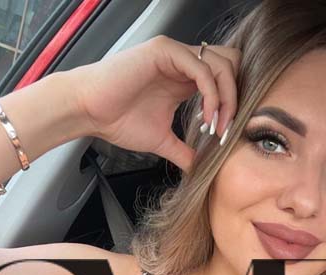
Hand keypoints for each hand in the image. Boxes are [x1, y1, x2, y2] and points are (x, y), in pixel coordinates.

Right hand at [70, 35, 240, 172]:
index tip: (223, 137)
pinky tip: (205, 117)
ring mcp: (176, 54)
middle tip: (225, 130)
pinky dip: (211, 95)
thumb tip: (200, 170)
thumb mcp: (162, 141)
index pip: (225, 82)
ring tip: (216, 127)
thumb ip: (184, 152)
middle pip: (232, 67)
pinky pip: (202, 68)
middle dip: (236, 100)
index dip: (231, 108)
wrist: (90, 112)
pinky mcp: (165, 51)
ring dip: (226, 99)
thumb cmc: (117, 120)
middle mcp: (183, 63)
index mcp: (185, 80)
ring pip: (222, 65)